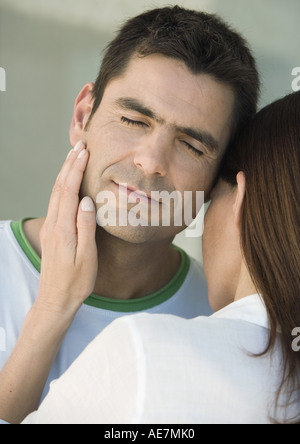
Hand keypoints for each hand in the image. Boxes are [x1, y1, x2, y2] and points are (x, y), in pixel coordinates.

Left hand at [37, 141, 97, 317]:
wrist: (55, 299)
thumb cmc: (76, 281)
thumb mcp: (87, 257)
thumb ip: (86, 227)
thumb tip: (87, 201)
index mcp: (63, 229)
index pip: (68, 191)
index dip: (75, 169)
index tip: (84, 152)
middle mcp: (54, 225)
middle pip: (59, 187)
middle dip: (69, 164)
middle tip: (80, 145)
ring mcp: (51, 228)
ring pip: (55, 193)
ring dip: (64, 172)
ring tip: (73, 157)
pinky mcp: (52, 232)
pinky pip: (55, 202)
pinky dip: (61, 185)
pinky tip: (67, 182)